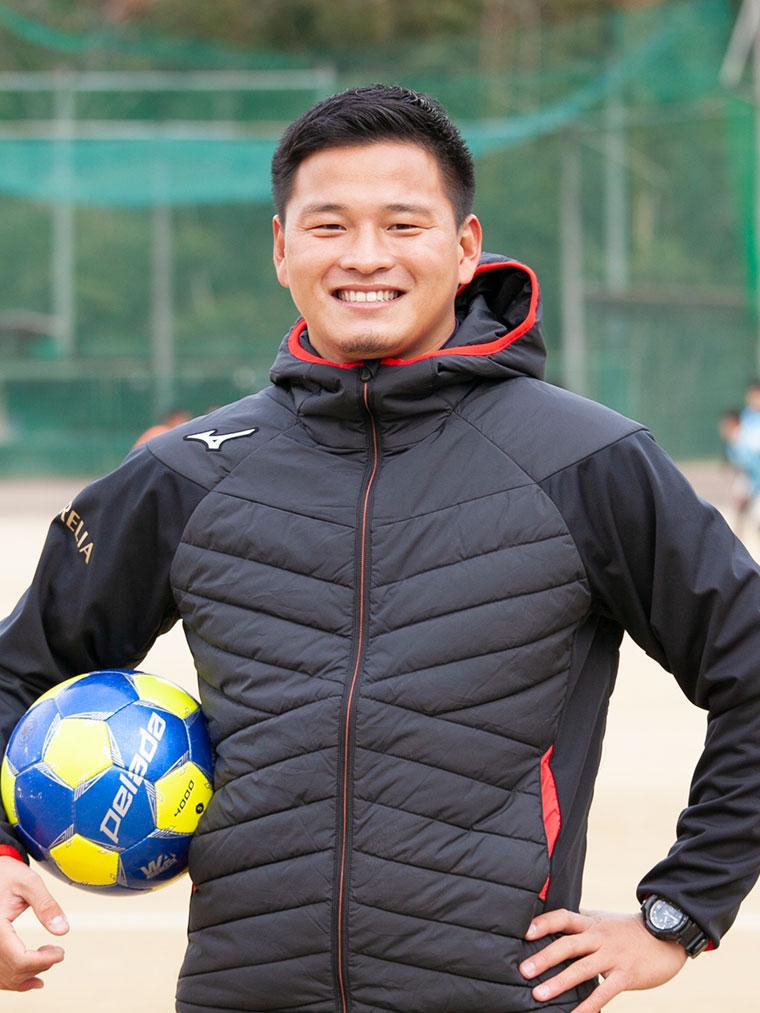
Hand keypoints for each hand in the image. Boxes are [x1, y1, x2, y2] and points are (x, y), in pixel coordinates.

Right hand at [0, 856, 68, 990]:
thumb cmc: (6, 874)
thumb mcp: (29, 882)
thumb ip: (46, 905)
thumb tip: (63, 930)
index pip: (19, 959)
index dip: (43, 961)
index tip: (60, 953)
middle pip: (13, 971)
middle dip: (39, 966)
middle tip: (57, 953)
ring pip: (4, 978)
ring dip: (28, 975)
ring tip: (48, 959)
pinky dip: (14, 979)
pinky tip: (33, 978)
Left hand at [519, 908, 687, 1010]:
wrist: (668, 935)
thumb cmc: (629, 929)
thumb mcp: (603, 919)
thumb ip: (581, 923)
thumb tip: (552, 923)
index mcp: (591, 922)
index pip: (563, 917)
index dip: (543, 923)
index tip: (524, 933)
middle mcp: (600, 936)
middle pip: (568, 944)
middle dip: (544, 958)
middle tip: (523, 971)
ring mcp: (613, 956)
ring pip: (582, 969)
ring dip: (559, 983)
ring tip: (539, 995)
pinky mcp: (627, 975)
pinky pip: (604, 991)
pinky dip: (589, 1005)